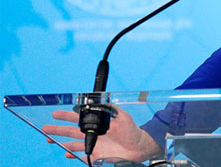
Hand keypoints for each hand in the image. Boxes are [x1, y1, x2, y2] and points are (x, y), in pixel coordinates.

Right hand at [42, 105, 160, 161]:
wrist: (139, 147)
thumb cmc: (132, 131)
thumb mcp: (123, 117)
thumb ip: (112, 110)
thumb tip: (102, 102)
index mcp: (98, 123)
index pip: (79, 118)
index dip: (67, 116)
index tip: (55, 114)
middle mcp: (94, 134)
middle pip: (71, 131)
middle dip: (58, 129)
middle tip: (45, 128)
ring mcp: (94, 145)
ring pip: (73, 143)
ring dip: (61, 142)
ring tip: (49, 140)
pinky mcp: (96, 155)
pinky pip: (82, 155)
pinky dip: (73, 155)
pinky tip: (66, 153)